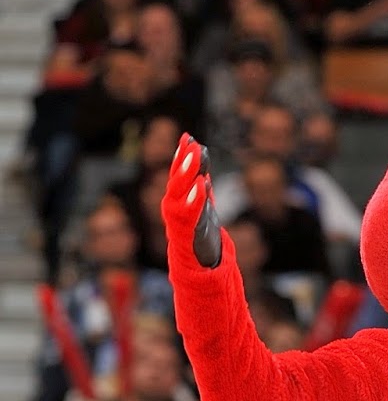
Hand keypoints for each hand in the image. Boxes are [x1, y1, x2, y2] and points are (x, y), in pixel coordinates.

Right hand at [161, 132, 221, 268]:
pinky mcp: (186, 233)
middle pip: (177, 181)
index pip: (178, 172)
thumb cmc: (199, 227)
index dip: (181, 154)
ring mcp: (178, 219)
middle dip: (184, 162)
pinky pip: (189, 214)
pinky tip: (201, 185)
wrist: (199, 262)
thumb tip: (201, 148)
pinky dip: (194, 198)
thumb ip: (200, 175)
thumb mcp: (201, 198)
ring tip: (195, 158)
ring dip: (186, 174)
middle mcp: (173, 206)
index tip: (188, 137)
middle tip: (192, 144)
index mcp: (177, 197)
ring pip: (179, 194)